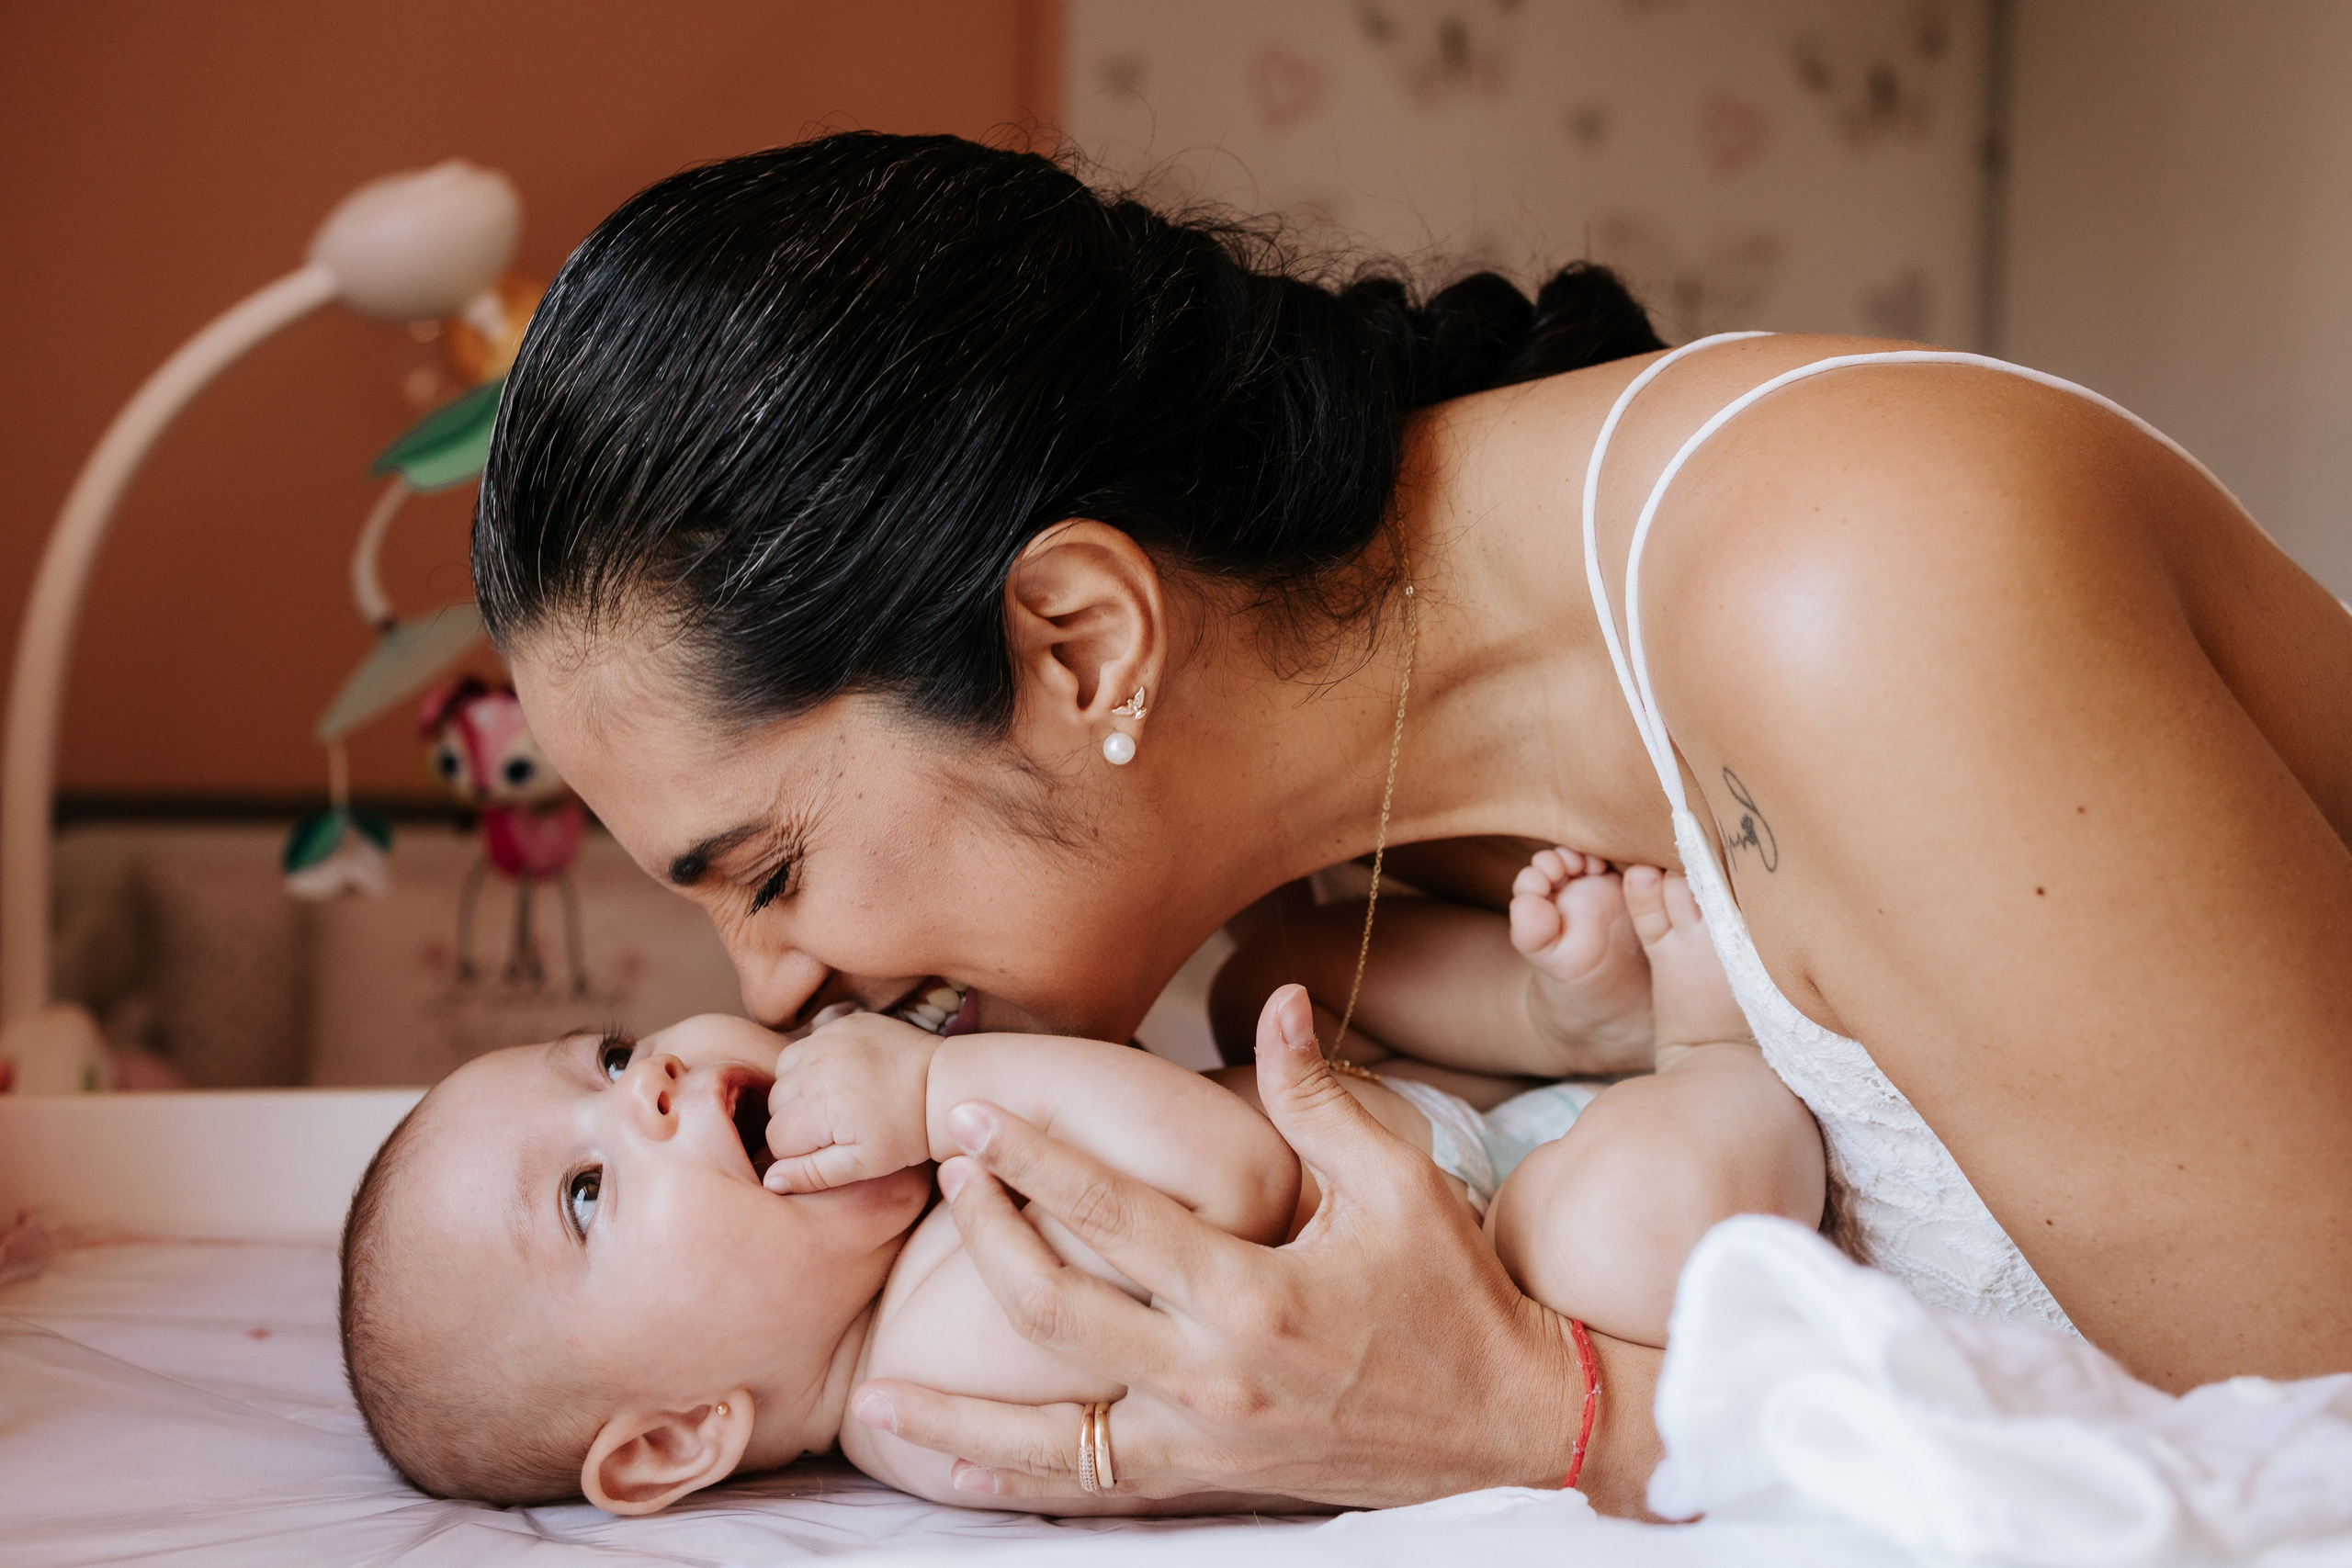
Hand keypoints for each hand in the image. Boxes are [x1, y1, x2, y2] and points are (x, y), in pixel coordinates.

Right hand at [762, 1010, 938, 1191]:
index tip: (833, 1148)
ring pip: (784, 1074)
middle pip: (775, 1105)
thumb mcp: (863, 1164)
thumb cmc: (906, 1131)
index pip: (777, 1138)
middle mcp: (813, 1067)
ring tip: (837, 1103)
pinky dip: (812, 1064)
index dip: (801, 1151)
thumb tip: (770, 1181)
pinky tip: (840, 1078)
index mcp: (817, 1106)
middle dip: (798, 1121)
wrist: (943, 1083)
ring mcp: (825, 1039)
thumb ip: (812, 1174)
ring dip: (800, 1091)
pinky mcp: (839, 1024)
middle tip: (838, 1127)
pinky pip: (804, 1047)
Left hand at [846, 986, 1663, 1514]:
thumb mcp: (1401, 1181)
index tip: (974, 1119)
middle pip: (1057, 1309)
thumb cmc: (1456, 1294)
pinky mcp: (1210, 1479)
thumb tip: (1279, 999)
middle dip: (986, 1238)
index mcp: (1255, 1293)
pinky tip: (955, 1464)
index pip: (1114, 1217)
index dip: (1034, 1163)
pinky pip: (1093, 1482)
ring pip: (1053, 1430)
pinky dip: (1018, 1476)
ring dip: (959, 1412)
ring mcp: (1205, 1440)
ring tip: (875, 1395)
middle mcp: (1214, 1375)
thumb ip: (1319, 1096)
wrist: (1510, 1418)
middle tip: (942, 1174)